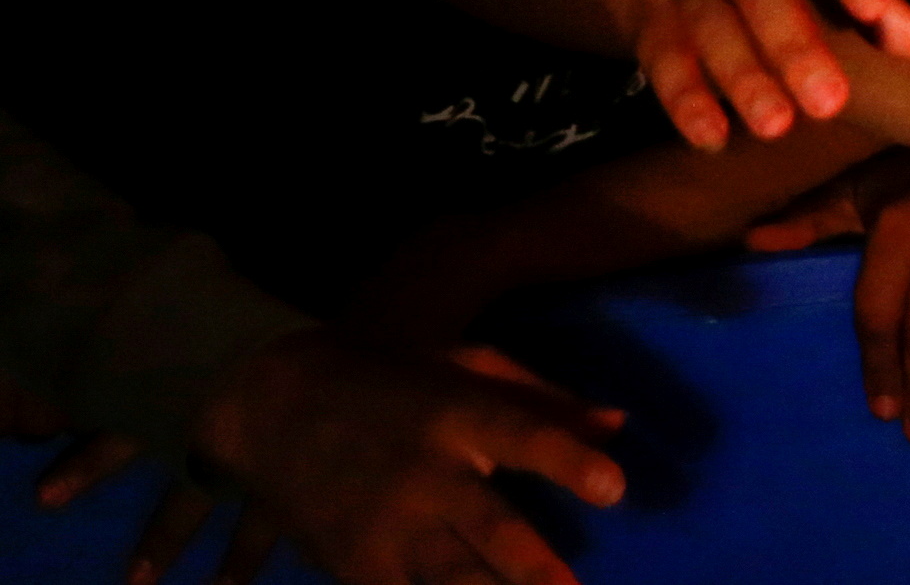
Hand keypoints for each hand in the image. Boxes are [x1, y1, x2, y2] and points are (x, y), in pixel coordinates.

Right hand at [74, 330, 625, 584]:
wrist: (270, 405)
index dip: (568, 461)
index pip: (522, 436)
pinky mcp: (350, 564)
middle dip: (533, 567)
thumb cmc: (393, 380)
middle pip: (487, 527)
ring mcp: (382, 526)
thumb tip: (620, 425)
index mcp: (455, 413)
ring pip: (446, 579)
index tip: (615, 487)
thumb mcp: (467, 365)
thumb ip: (545, 400)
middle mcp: (422, 474)